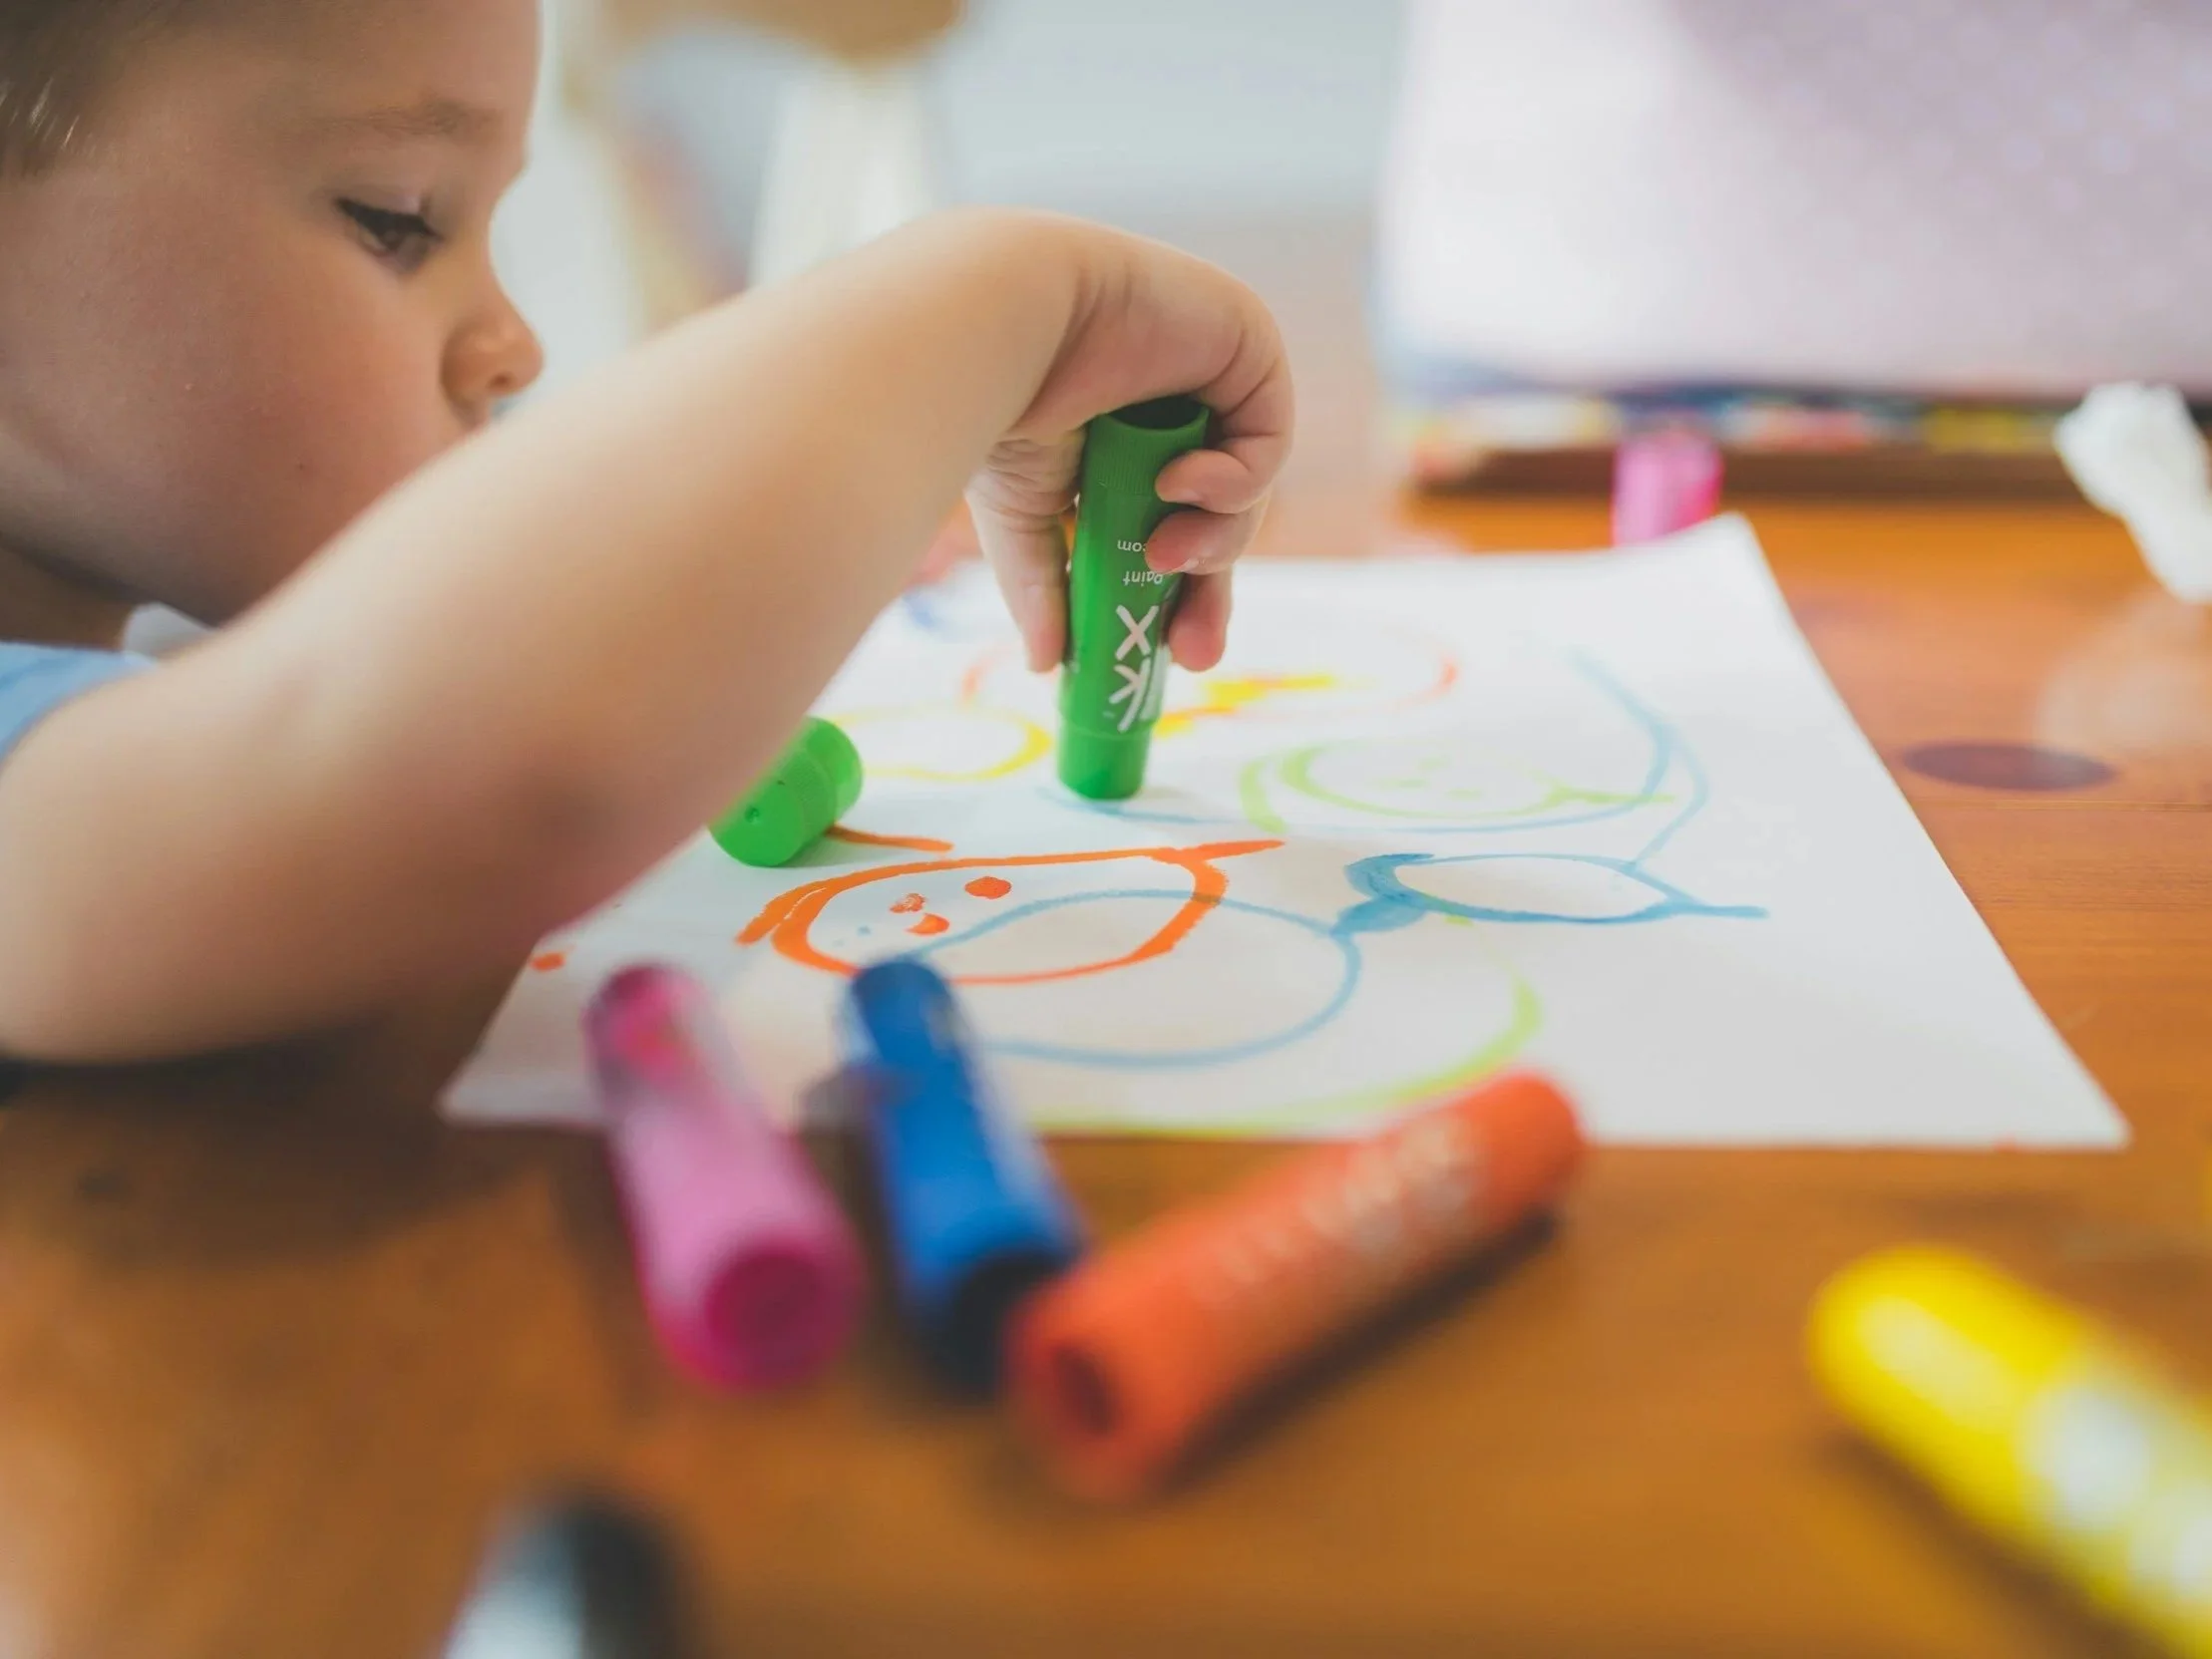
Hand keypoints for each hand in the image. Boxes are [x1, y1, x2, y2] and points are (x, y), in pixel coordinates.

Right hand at [964, 222, 1293, 673]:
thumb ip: (1045, 586)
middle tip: (1192, 651)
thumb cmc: (996, 400)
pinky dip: (1235, 479)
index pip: (1168, 527)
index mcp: (1118, 440)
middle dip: (1208, 588)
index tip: (1171, 657)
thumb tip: (1047, 665)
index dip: (1177, 593)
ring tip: (1165, 553)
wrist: (1003, 320)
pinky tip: (1183, 483)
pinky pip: (1267, 441)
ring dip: (1215, 538)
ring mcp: (1210, 373)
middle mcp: (1168, 405)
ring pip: (1245, 490)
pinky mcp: (1246, 345)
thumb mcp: (1022, 518)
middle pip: (1219, 518)